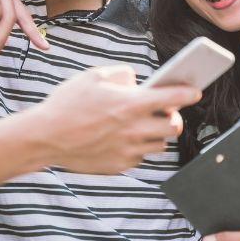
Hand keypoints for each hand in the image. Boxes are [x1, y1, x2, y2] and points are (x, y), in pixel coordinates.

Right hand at [31, 65, 194, 173]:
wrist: (44, 138)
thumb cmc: (66, 104)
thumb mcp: (92, 77)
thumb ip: (121, 74)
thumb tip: (136, 81)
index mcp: (130, 104)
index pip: (173, 98)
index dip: (188, 93)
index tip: (195, 91)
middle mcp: (134, 129)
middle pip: (174, 127)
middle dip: (173, 117)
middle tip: (164, 111)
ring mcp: (128, 150)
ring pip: (159, 144)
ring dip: (157, 133)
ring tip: (142, 124)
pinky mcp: (119, 165)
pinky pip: (140, 156)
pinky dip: (137, 147)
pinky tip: (122, 137)